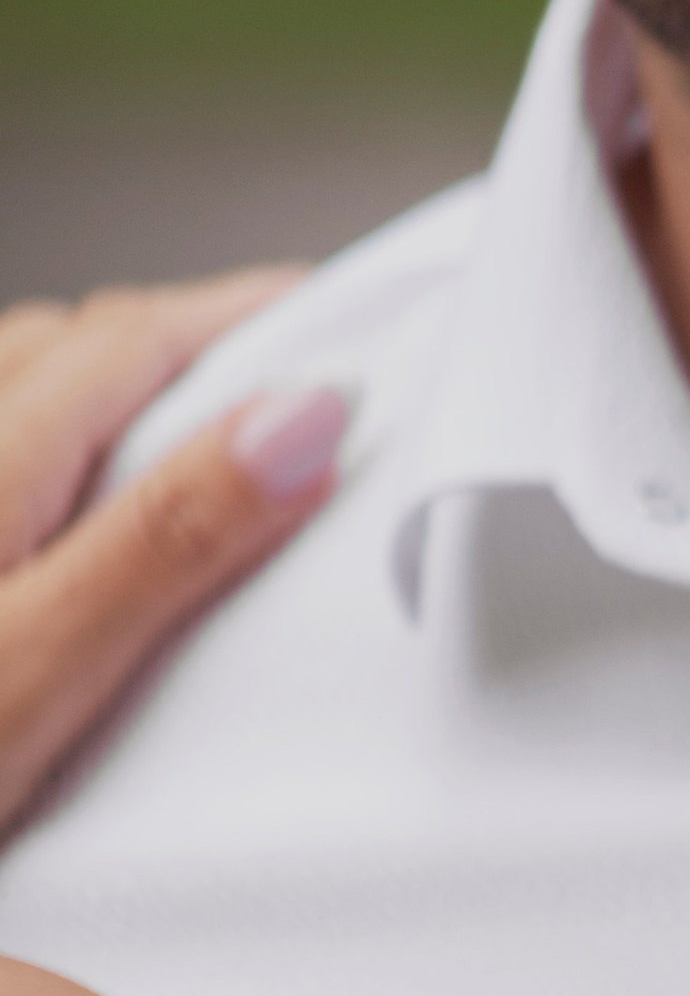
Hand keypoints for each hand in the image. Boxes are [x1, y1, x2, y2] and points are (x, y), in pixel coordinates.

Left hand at [0, 272, 336, 841]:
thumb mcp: (31, 677)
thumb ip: (167, 544)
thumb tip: (306, 412)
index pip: (136, 341)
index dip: (249, 318)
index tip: (349, 324)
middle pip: (70, 348)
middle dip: (183, 348)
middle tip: (295, 380)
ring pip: (6, 389)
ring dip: (100, 389)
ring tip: (190, 433)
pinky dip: (34, 445)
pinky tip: (51, 509)